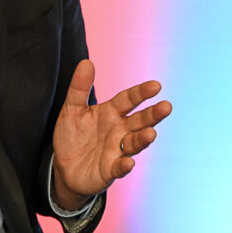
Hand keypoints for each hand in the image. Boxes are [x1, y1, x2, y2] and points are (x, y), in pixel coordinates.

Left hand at [51, 59, 171, 209]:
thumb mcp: (71, 109)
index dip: (141, 93)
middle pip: (139, 120)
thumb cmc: (72, 136)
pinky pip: (119, 167)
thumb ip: (79, 88)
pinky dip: (124, 165)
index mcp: (111, 112)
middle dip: (153, 114)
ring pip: (134, 143)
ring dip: (143, 138)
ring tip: (151, 133)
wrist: (64, 168)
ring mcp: (116, 150)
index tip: (155, 85)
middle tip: (166, 107)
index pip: (129, 100)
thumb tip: (85, 62)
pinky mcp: (110, 170)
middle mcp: (119, 130)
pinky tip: (128, 162)